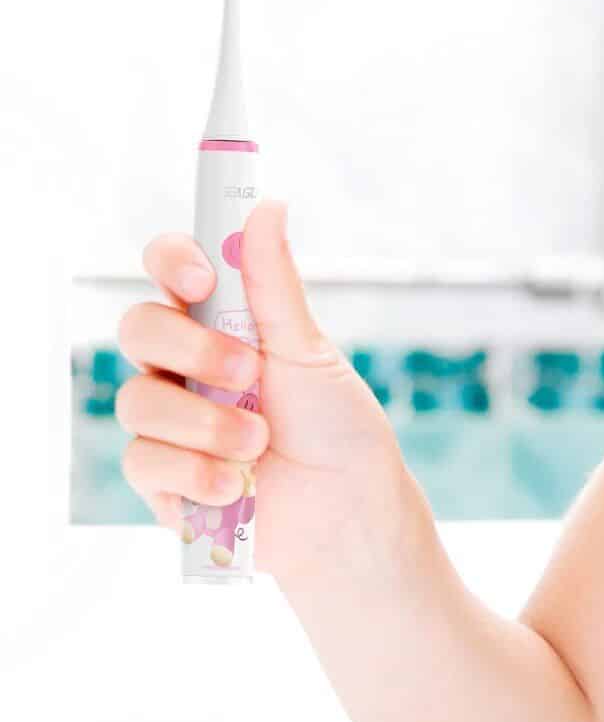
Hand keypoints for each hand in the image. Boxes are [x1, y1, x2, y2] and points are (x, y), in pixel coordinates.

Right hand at [115, 198, 416, 584]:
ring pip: (136, 400)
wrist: (349, 515)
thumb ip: (274, 285)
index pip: (171, 270)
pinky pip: (144, 462)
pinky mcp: (162, 480)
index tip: (203, 279)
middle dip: (192, 350)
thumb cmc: (339, 427)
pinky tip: (239, 485)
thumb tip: (268, 206)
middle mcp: (187, 367)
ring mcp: (170, 423)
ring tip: (259, 444)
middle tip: (248, 374)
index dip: (173, 261)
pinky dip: (196, 472)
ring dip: (204, 424)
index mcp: (223, 324)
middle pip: (137, 328)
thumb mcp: (309, 351)